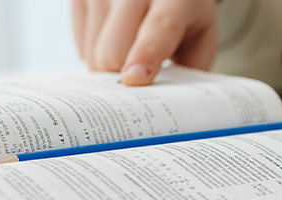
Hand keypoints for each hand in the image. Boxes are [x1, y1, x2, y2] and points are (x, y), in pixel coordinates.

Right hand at [72, 0, 217, 85]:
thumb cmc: (183, 15)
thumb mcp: (200, 37)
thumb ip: (190, 68)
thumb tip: (166, 106)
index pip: (158, 26)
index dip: (146, 55)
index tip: (134, 79)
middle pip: (112, 52)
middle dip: (122, 79)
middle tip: (139, 83)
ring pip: (93, 56)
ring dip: (110, 70)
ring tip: (131, 53)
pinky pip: (81, 48)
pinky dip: (96, 55)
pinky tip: (117, 41)